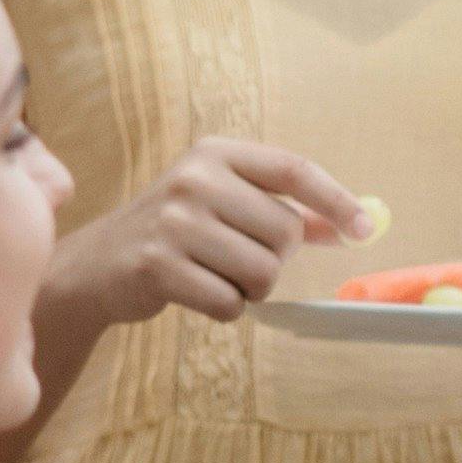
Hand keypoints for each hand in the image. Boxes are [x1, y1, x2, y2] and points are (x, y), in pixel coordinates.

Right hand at [51, 138, 366, 328]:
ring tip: (214, 274)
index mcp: (215, 154)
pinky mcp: (157, 267)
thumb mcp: (226, 203)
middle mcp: (193, 180)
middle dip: (275, 258)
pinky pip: (229, 303)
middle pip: (284, 233)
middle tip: (238, 258)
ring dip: (250, 288)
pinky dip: (223, 308)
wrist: (96, 264)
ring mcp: (172, 223)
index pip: (293, 170)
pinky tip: (194, 291)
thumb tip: (353, 225)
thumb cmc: (176, 232)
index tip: (365, 230)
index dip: (336, 200)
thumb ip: (285, 210)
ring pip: (263, 273)